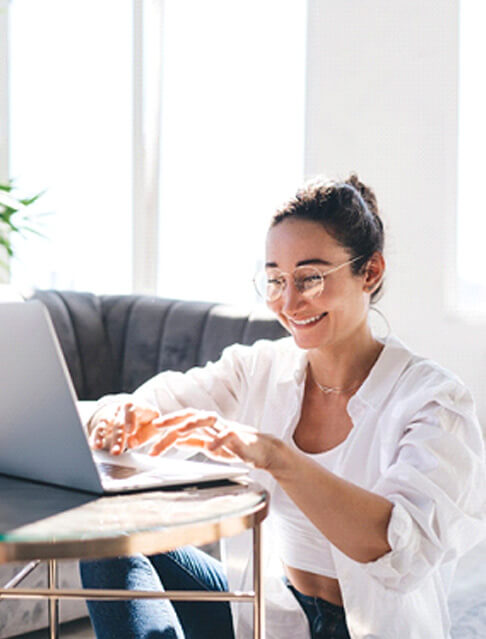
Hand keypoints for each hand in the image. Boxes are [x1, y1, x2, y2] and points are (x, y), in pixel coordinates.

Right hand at [88, 402, 164, 454]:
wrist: (137, 409)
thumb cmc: (148, 418)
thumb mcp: (154, 424)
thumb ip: (146, 434)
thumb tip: (132, 444)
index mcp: (136, 405)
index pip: (131, 408)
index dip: (130, 419)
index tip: (130, 432)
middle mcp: (121, 409)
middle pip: (118, 421)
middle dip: (117, 436)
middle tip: (117, 450)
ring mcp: (111, 415)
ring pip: (105, 424)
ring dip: (101, 436)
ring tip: (99, 446)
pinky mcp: (104, 424)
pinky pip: (97, 429)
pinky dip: (94, 437)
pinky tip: (94, 445)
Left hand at [148, 409, 282, 470]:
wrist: (262, 450)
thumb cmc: (237, 446)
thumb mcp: (210, 446)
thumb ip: (194, 443)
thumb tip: (176, 441)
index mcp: (205, 426)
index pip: (182, 422)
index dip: (166, 427)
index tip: (150, 437)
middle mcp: (213, 423)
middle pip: (190, 415)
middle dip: (172, 419)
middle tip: (156, 426)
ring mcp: (226, 428)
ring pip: (207, 420)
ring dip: (192, 424)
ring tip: (178, 432)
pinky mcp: (239, 437)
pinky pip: (227, 435)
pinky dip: (218, 441)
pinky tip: (211, 448)